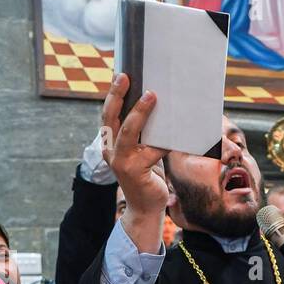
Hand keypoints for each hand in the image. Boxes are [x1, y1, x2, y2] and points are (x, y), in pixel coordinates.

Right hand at [101, 73, 170, 251]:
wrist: (147, 208)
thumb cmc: (147, 176)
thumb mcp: (142, 152)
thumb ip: (144, 135)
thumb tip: (159, 108)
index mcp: (110, 143)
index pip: (108, 115)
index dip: (112, 95)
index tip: (120, 75)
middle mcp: (110, 151)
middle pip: (110, 118)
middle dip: (116, 95)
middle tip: (125, 76)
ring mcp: (121, 162)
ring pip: (128, 131)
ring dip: (139, 113)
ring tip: (151, 96)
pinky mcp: (135, 171)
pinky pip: (151, 150)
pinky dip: (163, 141)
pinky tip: (175, 133)